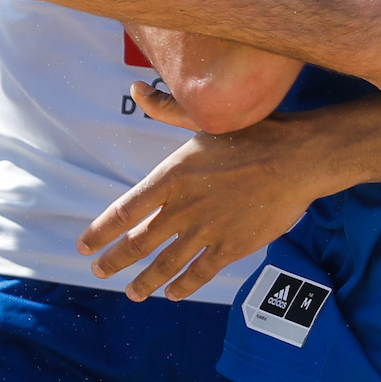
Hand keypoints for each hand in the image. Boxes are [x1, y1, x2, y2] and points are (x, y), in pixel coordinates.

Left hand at [77, 109, 333, 299]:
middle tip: (99, 271)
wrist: (296, 158)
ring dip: (146, 282)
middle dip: (115, 260)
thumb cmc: (252, 134)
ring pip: (166, 264)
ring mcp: (207, 230)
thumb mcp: (202, 118)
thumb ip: (166, 109)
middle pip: (138, 243)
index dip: (100, 232)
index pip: (123, 210)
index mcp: (171, 177)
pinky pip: (200, 272)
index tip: (84, 245)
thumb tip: (135, 87)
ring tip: (132, 293)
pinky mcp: (232, 246)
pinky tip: (173, 294)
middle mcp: (182, 208)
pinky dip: (184, 286)